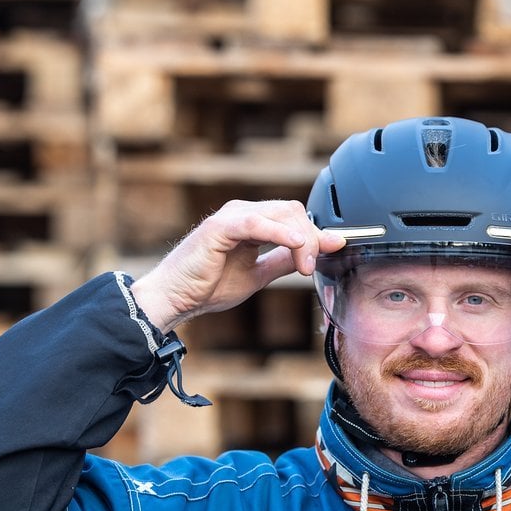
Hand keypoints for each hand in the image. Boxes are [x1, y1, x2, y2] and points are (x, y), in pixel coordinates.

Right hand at [130, 200, 345, 331]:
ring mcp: (231, 217)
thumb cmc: (207, 287)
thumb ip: (283, 262)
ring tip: (305, 267)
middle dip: (311, 238)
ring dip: (301, 240)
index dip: (316, 233)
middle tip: (313, 268)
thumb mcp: (257, 275)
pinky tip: (296, 246)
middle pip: (292, 211)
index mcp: (252, 222)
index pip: (293, 217)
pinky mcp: (220, 227)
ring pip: (281, 214)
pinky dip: (281, 233)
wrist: (175, 299)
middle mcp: (243, 213)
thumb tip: (313, 254)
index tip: (336, 249)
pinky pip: (257, 223)